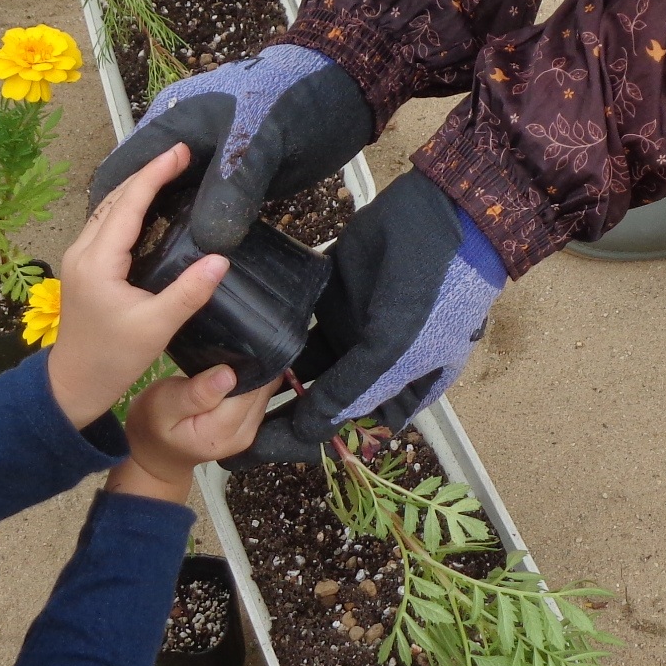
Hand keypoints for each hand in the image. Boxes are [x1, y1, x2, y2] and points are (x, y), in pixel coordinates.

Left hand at [47, 145, 233, 427]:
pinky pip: (106, 224)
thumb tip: (221, 259)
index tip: (181, 152)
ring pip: (107, 208)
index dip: (155, 174)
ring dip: (136, 187)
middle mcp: (82, 251)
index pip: (128, 203)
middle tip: (181, 155)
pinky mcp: (83, 267)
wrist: (73, 385)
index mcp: (98, 261)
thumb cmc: (113, 359)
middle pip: (115, 198)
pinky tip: (150, 206)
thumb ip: (188, 292)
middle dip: (148, 173)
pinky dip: (129, 207)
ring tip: (169, 172)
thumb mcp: (156, 328)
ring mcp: (79, 257)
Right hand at [87, 46, 373, 253]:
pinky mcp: (233, 182)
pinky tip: (200, 266)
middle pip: (142, 192)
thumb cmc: (296, 100)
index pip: (123, 169)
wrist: (343, 91)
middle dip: (136, 230)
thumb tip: (206, 244)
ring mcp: (208, 165)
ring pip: (174, 205)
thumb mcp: (259, 141)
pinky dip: (201, 235)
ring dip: (169, 236)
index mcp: (172, 123)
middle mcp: (181, 145)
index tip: (105, 258)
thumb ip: (230, 188)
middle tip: (134, 279)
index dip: (110, 209)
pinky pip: (205, 212)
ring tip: (161, 281)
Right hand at [109, 364, 272, 502]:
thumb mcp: (163, 407)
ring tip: (227, 360)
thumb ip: (196, 394)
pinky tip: (232, 374)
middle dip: (249, 368)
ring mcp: (249, 432)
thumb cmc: (153, 426)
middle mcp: (243, 434)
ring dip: (251, 374)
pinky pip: (259, 397)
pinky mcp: (249, 426)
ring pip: (264, 393)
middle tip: (226, 350)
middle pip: (261, 391)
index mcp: (221, 431)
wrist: (156, 454)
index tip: (230, 348)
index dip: (245, 366)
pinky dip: (250, 383)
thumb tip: (229, 375)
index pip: (249, 390)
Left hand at [241, 171, 504, 462]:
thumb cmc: (435, 291)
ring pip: (304, 362)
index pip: (341, 427)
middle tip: (220, 424)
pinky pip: (298, 321)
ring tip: (220, 384)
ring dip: (269, 374)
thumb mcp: (396, 348)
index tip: (246, 452)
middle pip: (318, 400)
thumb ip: (352, 389)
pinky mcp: (335, 295)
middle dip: (276, 414)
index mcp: (398, 388)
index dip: (296, 442)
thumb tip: (309, 430)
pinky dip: (272, 331)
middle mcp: (373, 365)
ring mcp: (352, 329)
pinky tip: (237, 339)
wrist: (445, 213)